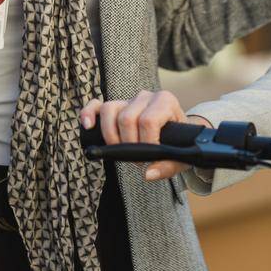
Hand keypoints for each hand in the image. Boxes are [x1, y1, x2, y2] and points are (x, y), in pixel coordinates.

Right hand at [78, 91, 207, 180]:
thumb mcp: (182, 156)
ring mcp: (129, 100)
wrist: (179, 133)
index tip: (150, 158)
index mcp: (166, 102)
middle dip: (129, 144)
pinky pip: (97, 105)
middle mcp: (146, 97)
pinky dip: (89, 113)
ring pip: (110, 110)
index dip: (145, 143)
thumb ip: (169, 166)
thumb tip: (147, 173)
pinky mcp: (116, 106)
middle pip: (127, 118)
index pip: (148, 120)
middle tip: (138, 160)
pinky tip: (88, 126)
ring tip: (120, 150)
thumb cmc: (179, 142)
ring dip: (111, 136)